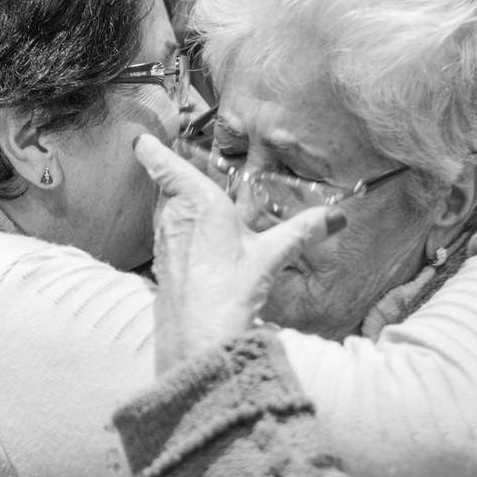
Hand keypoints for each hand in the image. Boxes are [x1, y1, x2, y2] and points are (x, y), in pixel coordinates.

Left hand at [134, 134, 345, 373]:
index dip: (150, 149)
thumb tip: (336, 217)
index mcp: (198, 201)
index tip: (140, 138)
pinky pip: (171, 238)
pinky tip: (202, 251)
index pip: (164, 164)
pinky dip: (183, 236)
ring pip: (169, 214)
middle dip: (179, 183)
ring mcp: (164, 241)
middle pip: (169, 188)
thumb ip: (303, 232)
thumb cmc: (229, 292)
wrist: (197, 338)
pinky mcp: (161, 265)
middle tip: (191, 173)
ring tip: (205, 216)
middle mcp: (174, 215)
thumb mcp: (271, 257)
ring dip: (182, 211)